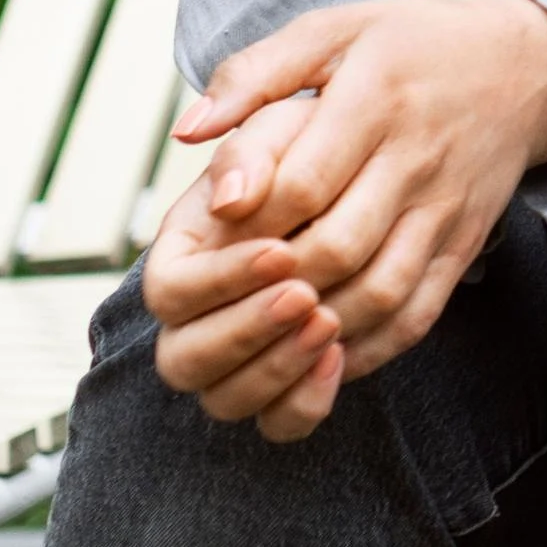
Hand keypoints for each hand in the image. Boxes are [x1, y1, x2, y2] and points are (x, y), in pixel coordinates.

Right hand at [144, 95, 348, 440]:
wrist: (376, 167)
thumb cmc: (321, 139)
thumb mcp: (288, 125)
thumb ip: (251, 149)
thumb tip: (229, 197)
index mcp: (184, 255)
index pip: (170, 292)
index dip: (221, 280)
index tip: (282, 251)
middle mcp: (200, 314)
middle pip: (184, 361)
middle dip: (243, 332)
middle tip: (306, 294)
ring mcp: (240, 354)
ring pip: (228, 400)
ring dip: (276, 369)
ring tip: (330, 320)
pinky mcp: (287, 380)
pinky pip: (279, 422)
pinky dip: (305, 403)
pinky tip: (341, 356)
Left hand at [169, 0, 546, 420]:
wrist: (525, 64)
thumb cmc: (412, 45)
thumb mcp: (331, 31)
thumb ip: (252, 75)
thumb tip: (188, 134)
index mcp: (377, 99)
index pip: (302, 182)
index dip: (247, 222)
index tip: (208, 233)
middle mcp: (418, 159)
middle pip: (337, 248)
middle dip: (273, 284)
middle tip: (228, 290)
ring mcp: (446, 208)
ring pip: (379, 293)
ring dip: (315, 326)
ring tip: (267, 326)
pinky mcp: (464, 244)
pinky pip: (417, 314)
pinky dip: (366, 348)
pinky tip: (321, 350)